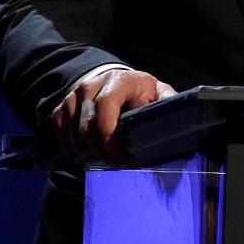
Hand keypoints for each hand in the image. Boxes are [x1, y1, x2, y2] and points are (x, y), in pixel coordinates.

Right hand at [51, 68, 175, 163]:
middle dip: (102, 151)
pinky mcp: (62, 107)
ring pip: (74, 135)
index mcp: (120, 81)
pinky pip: (62, 136)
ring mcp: (74, 96)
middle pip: (87, 126)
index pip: (106, 104)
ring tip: (106, 158)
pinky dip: (75, 151)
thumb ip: (167, 102)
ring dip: (89, 154)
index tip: (120, 153)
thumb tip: (181, 115)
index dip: (109, 133)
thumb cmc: (140, 94)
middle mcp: (93, 85)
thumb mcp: (158, 94)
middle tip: (117, 162)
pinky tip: (91, 153)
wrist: (115, 83)